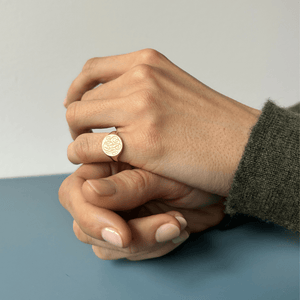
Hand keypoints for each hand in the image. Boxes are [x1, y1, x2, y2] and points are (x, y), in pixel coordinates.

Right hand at [58, 162, 225, 260]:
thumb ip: (128, 185)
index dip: (90, 215)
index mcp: (107, 166)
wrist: (219, 188)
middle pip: (84, 224)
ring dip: (144, 242)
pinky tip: (177, 228)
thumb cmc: (195, 171)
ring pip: (105, 245)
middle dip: (125, 235)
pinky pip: (128, 253)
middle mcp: (106, 191)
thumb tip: (88, 191)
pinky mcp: (133, 232)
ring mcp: (118, 214)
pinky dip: (154, 247)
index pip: (73, 192)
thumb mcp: (165, 175)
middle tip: (166, 227)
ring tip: (178, 223)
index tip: (122, 232)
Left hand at [65, 48, 260, 196]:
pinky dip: (83, 156)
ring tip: (90, 153)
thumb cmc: (214, 124)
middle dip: (78, 122)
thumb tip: (111, 101)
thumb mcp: (175, 88)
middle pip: (81, 99)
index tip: (79, 109)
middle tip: (87, 139)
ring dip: (77, 139)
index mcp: (148, 63)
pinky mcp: (143, 143)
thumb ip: (143, 89)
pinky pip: (88, 147)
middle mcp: (142, 79)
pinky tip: (94, 164)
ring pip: (78, 120)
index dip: (78, 92)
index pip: (91, 71)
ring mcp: (141, 109)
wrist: (247, 145)